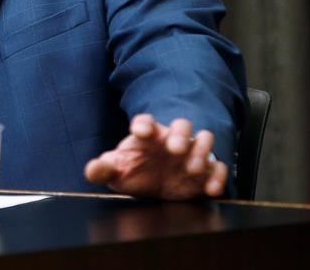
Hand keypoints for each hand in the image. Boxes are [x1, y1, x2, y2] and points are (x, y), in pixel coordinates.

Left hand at [84, 114, 227, 198]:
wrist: (155, 188)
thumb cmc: (135, 171)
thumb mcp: (116, 172)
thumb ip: (104, 169)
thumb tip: (92, 169)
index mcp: (148, 135)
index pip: (145, 122)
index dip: (143, 124)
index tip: (141, 131)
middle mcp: (171, 139)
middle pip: (181, 125)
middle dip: (180, 134)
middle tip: (175, 148)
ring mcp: (190, 153)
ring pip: (204, 139)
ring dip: (201, 151)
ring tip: (192, 167)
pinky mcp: (205, 171)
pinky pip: (217, 167)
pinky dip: (217, 176)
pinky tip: (210, 189)